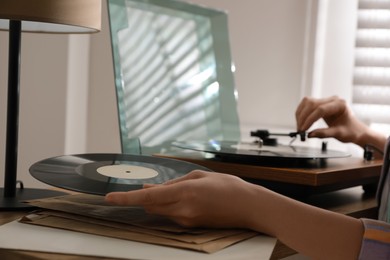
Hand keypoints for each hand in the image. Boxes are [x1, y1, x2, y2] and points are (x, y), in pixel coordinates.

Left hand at [105, 171, 257, 228]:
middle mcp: (182, 210)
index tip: (108, 198)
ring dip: (158, 200)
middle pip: (150, 205)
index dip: (125, 198)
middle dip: (144, 196)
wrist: (248, 206)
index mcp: (185, 193)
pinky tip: (182, 198)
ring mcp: (186, 220)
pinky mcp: (191, 226)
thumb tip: (151, 186)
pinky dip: (169, 206)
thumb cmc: (227, 187)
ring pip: (160, 210)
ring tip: (176, 189)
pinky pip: (171, 215)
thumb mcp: (199, 176)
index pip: (147, 197)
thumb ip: (172, 183)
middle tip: (146, 183)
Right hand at [295, 96, 369, 144]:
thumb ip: (325, 133)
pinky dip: (302, 113)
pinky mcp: (320, 104)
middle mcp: (332, 100)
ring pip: (307, 103)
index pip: (320, 109)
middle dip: (303, 117)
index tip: (304, 129)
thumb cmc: (351, 131)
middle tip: (300, 130)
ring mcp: (326, 101)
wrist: (355, 130)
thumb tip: (310, 135)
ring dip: (300, 115)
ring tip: (300, 127)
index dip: (310, 119)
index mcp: (340, 105)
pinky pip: (306, 105)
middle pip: (311, 104)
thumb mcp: (340, 134)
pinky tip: (301, 122)